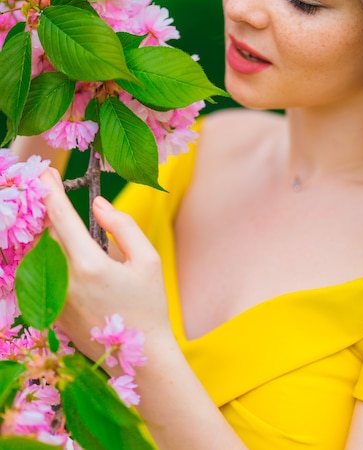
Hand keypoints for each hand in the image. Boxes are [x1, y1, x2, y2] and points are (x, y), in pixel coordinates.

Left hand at [41, 168, 171, 362]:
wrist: (141, 359)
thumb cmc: (149, 305)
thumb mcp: (148, 260)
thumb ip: (123, 226)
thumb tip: (98, 204)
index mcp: (90, 265)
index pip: (60, 217)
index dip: (50, 190)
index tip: (46, 172)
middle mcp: (64, 281)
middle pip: (47, 232)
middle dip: (48, 209)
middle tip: (51, 187)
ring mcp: (54, 298)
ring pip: (43, 252)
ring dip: (50, 233)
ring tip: (62, 220)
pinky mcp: (51, 311)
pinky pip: (44, 273)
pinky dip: (50, 256)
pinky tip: (65, 252)